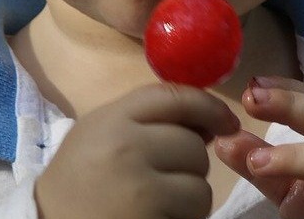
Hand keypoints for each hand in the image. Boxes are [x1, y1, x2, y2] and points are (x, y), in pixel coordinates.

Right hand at [35, 83, 239, 218]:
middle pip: (193, 145)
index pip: (174, 97)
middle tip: (167, 178)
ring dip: (190, 198)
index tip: (226, 121)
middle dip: (191, 164)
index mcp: (112, 118)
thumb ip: (146, 119)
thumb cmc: (77, 181)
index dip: (208, 105)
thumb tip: (210, 121)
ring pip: (201, 186)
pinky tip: (157, 218)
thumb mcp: (100, 133)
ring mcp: (140, 188)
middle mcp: (127, 146)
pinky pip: (193, 218)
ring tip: (160, 202)